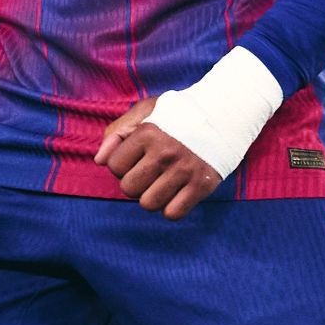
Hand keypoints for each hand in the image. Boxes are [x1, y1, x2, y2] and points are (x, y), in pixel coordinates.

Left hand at [95, 96, 222, 219]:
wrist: (224, 114)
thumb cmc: (179, 114)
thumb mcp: (147, 111)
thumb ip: (117, 132)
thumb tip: (100, 161)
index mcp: (148, 132)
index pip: (114, 166)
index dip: (122, 164)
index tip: (137, 156)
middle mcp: (165, 152)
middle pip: (128, 188)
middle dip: (134, 183)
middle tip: (149, 172)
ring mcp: (185, 170)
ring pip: (148, 204)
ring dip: (151, 197)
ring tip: (162, 182)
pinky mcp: (202, 185)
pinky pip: (172, 213)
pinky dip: (171, 208)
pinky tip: (176, 192)